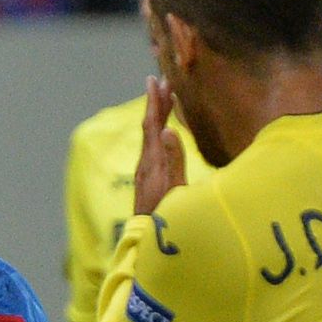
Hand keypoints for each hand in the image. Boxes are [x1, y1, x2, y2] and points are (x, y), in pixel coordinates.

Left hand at [135, 77, 186, 217]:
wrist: (149, 240)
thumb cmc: (168, 216)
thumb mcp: (176, 188)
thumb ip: (174, 159)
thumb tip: (169, 129)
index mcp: (153, 161)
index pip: (152, 125)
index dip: (154, 102)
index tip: (154, 80)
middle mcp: (146, 163)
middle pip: (149, 127)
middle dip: (155, 103)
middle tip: (160, 81)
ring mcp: (145, 172)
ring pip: (149, 137)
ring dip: (156, 115)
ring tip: (163, 99)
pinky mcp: (148, 180)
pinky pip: (151, 147)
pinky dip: (156, 131)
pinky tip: (161, 132)